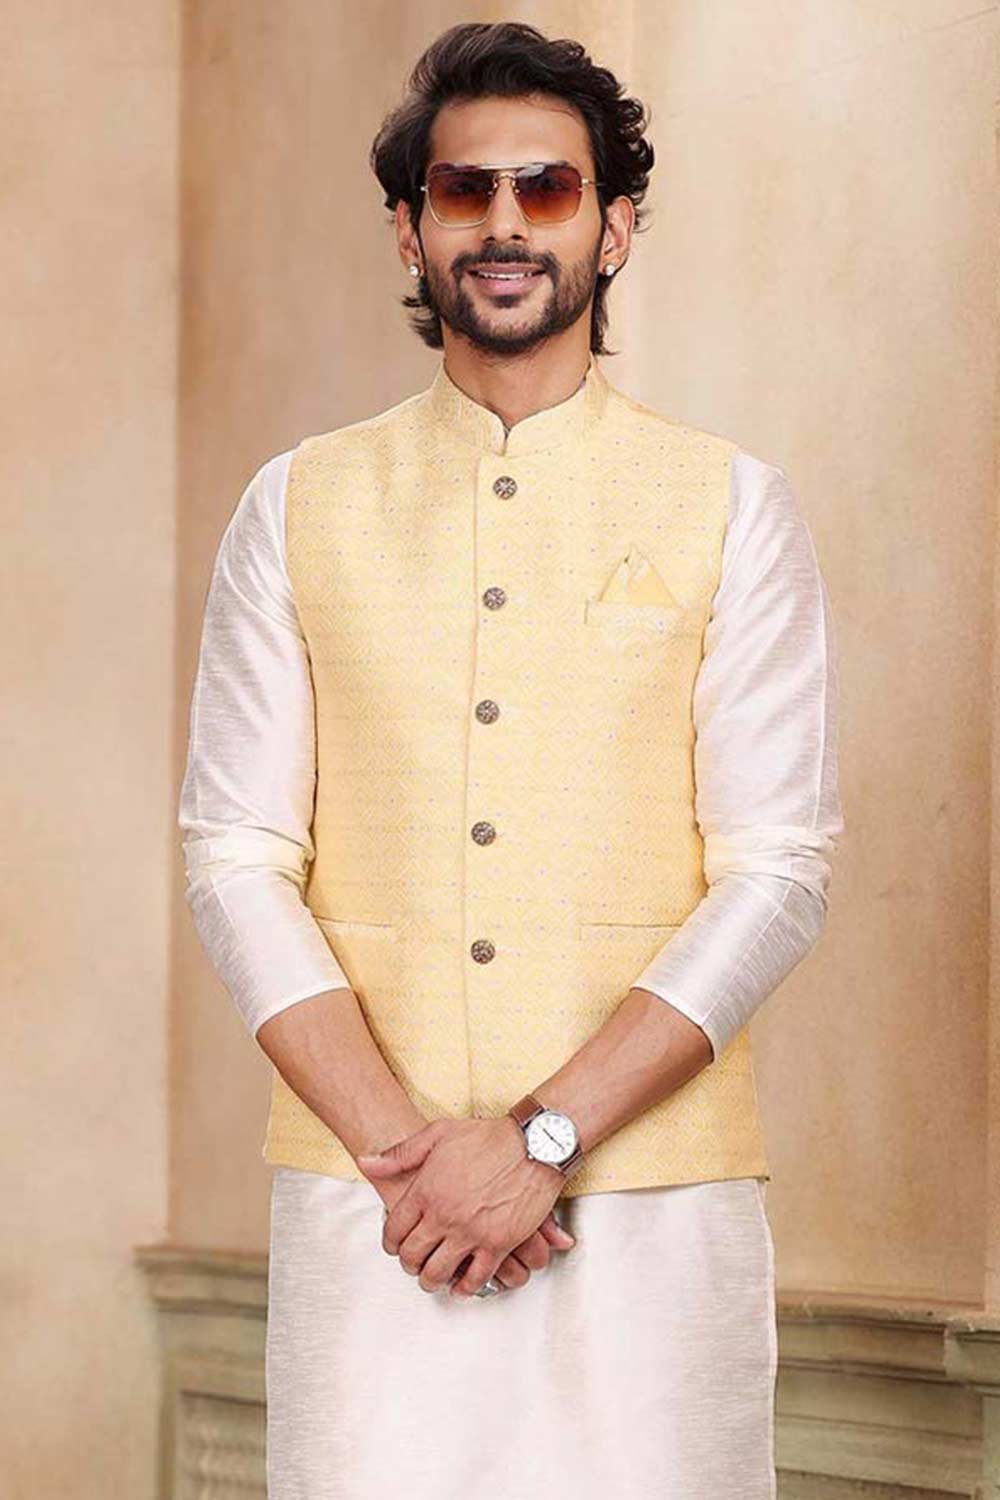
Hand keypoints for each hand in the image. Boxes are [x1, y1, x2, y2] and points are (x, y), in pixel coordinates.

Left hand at [357, 1117, 574, 1297]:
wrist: (534, 1144)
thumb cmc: (488, 1136)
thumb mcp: (438, 1133)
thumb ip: (400, 1153)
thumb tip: (366, 1162)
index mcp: (426, 1191)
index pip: (394, 1230)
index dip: (391, 1243)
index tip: (396, 1246)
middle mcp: (443, 1215)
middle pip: (413, 1256)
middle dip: (409, 1264)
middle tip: (413, 1264)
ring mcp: (470, 1233)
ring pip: (438, 1273)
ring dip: (431, 1280)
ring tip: (433, 1278)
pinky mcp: (498, 1244)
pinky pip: (476, 1278)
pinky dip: (465, 1287)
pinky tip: (461, 1285)